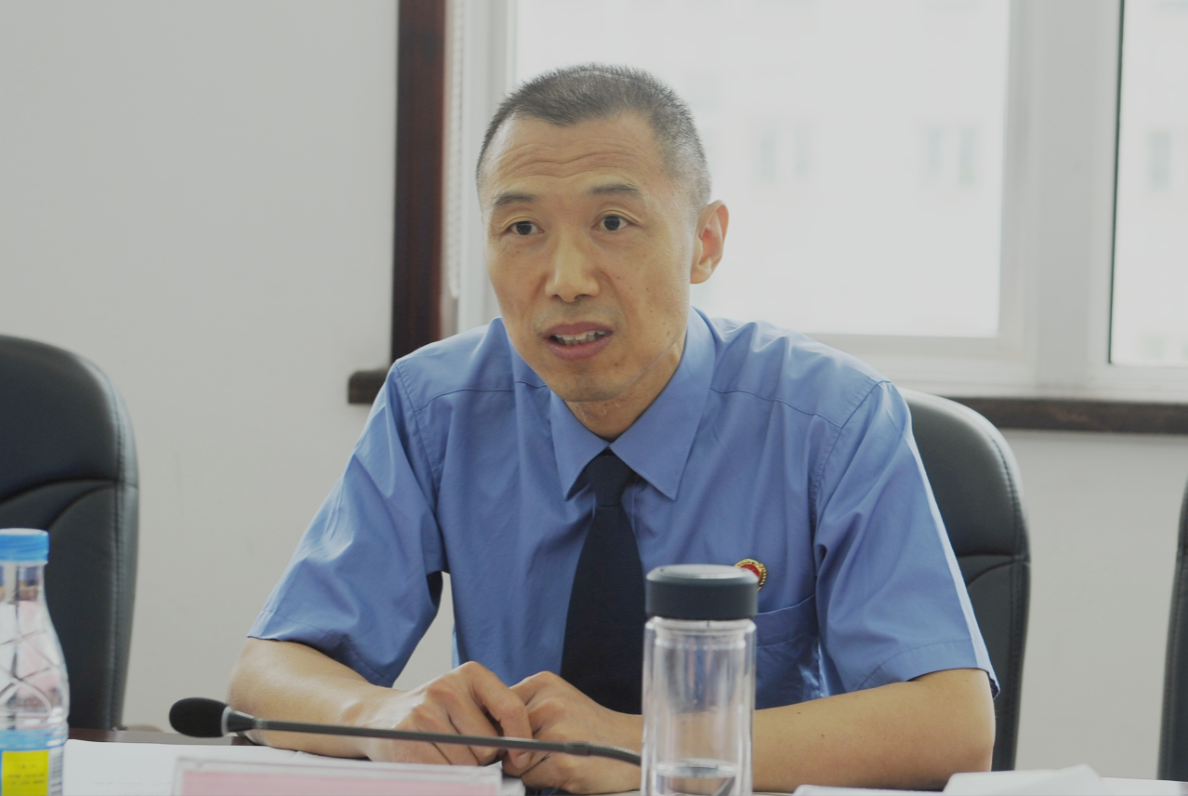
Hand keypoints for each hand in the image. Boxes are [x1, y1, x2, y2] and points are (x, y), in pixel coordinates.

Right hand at [357, 661, 532, 766]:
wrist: (381, 716)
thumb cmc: (434, 712)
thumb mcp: (466, 699)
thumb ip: (495, 715)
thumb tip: (524, 750)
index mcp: (470, 673)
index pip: (511, 707)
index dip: (521, 738)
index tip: (521, 755)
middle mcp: (446, 687)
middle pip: (488, 743)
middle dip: (482, 755)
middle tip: (464, 746)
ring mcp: (424, 712)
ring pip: (467, 762)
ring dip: (462, 767)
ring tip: (445, 750)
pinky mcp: (406, 739)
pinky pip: (443, 771)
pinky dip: (444, 774)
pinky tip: (432, 759)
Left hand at [503, 672, 641, 793]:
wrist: (633, 745)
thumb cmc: (590, 729)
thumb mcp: (558, 703)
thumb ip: (524, 710)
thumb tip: (483, 731)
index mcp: (543, 683)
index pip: (496, 708)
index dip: (500, 730)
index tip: (512, 738)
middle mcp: (550, 702)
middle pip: (502, 737)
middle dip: (514, 751)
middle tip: (544, 750)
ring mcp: (557, 731)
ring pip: (513, 761)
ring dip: (529, 769)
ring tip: (558, 759)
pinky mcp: (563, 760)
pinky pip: (529, 779)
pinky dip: (542, 781)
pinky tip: (564, 770)